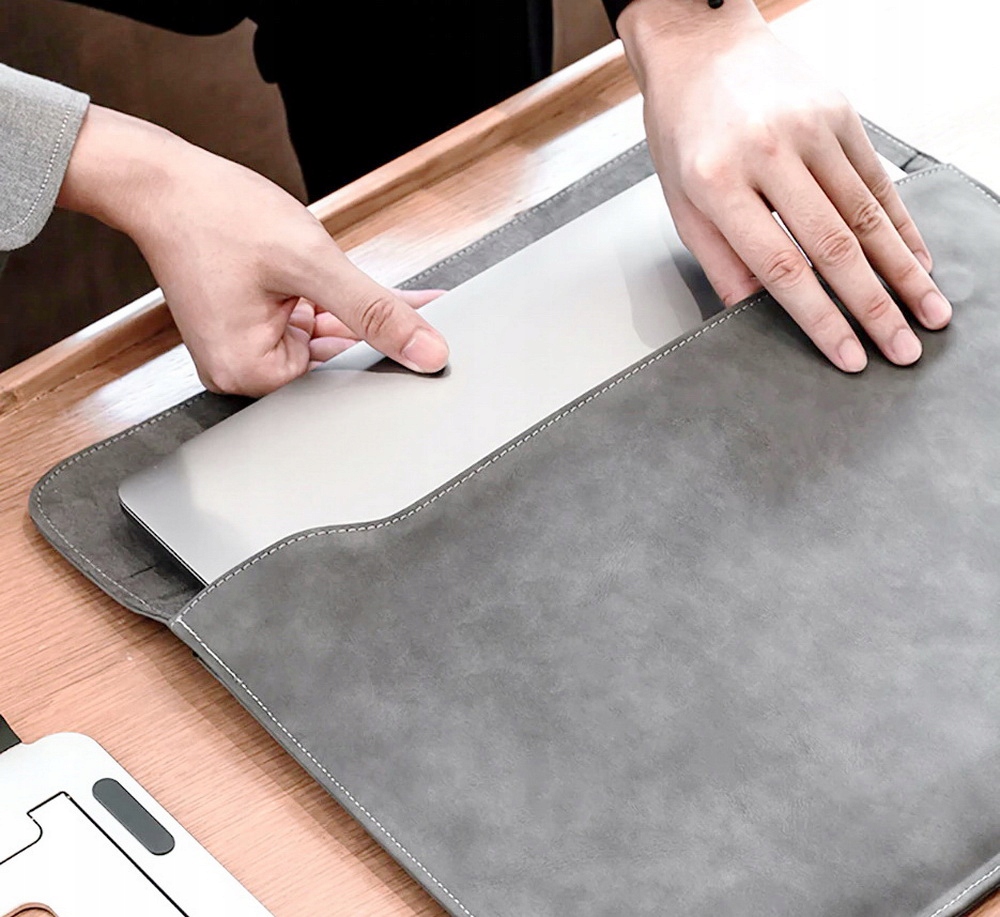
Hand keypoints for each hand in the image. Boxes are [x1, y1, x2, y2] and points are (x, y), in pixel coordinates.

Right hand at [57, 106, 448, 395]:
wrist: (162, 181)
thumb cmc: (217, 214)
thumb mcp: (312, 263)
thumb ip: (375, 310)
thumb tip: (427, 352)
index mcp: (250, 372)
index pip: (343, 376)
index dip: (386, 352)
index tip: (430, 337)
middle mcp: (241, 370)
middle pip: (333, 359)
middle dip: (373, 328)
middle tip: (422, 308)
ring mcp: (242, 348)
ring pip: (323, 338)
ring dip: (352, 312)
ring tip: (370, 283)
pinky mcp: (246, 326)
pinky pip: (304, 322)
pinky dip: (330, 304)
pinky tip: (358, 287)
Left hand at [617, 0, 951, 371]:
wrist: (700, 46)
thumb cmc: (682, 130)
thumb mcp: (680, 202)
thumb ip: (720, 261)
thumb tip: (755, 315)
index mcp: (719, 182)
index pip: (782, 267)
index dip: (821, 319)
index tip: (849, 356)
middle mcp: (769, 151)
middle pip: (835, 245)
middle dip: (875, 306)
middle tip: (903, 350)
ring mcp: (811, 127)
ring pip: (867, 214)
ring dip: (902, 271)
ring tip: (928, 312)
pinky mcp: (840, 110)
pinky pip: (877, 178)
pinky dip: (901, 223)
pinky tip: (918, 259)